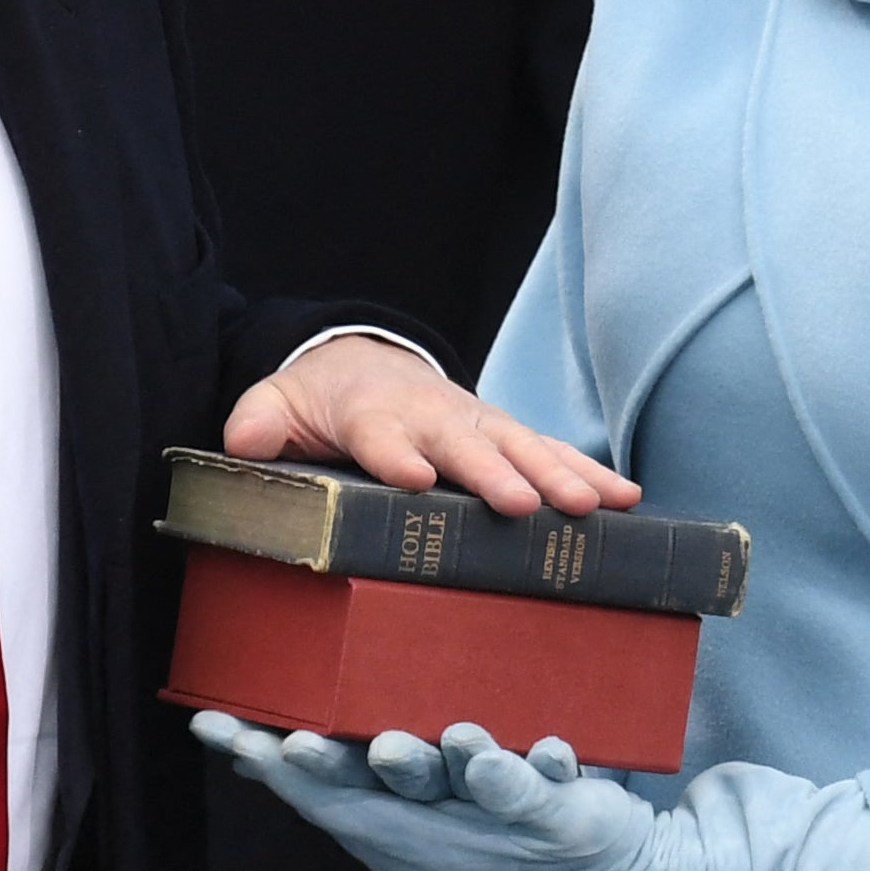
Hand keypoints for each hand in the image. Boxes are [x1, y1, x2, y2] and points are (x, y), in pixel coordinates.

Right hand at [197, 714, 658, 870]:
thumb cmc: (487, 819)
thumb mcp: (407, 806)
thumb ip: (341, 775)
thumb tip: (254, 746)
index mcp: (393, 824)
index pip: (319, 791)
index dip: (267, 762)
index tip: (215, 726)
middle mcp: (435, 825)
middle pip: (375, 795)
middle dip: (333, 770)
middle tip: (293, 744)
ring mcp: (495, 820)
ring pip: (454, 785)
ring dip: (428, 764)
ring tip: (400, 740)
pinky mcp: (556, 813)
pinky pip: (540, 789)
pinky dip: (532, 769)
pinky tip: (537, 745)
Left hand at [226, 334, 636, 517]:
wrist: (363, 363)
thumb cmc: (321, 400)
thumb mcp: (277, 404)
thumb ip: (260, 421)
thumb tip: (244, 440)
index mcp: (373, 412)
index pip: (381, 434)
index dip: (396, 455)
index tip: (415, 478)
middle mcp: (432, 415)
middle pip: (465, 444)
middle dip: (494, 472)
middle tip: (522, 504)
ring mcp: (475, 423)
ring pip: (520, 446)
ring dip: (558, 475)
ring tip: (592, 506)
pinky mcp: (504, 435)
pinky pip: (550, 452)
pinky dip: (588, 471)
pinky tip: (625, 498)